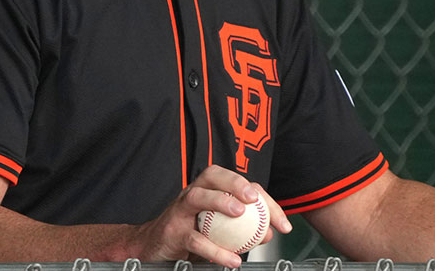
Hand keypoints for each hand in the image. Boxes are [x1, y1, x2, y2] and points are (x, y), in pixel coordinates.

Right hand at [128, 165, 291, 266]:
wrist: (153, 247)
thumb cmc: (189, 232)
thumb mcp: (219, 229)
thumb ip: (244, 228)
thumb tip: (269, 232)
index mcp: (208, 188)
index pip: (238, 183)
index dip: (263, 197)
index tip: (281, 220)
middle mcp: (193, 193)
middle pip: (213, 176)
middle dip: (236, 183)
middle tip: (254, 199)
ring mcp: (180, 210)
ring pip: (199, 197)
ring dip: (220, 202)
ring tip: (240, 214)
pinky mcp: (173, 231)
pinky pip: (195, 238)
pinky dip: (215, 249)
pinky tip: (232, 259)